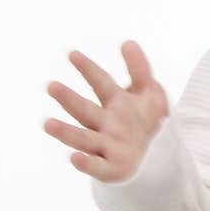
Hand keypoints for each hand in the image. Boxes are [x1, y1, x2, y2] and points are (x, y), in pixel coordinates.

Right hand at [43, 41, 168, 181]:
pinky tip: (73, 158)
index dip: (88, 69)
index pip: (100, 83)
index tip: (72, 54)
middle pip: (84, 110)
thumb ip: (140, 70)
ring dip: (65, 132)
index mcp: (115, 103)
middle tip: (51, 86)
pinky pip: (98, 167)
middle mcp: (106, 124)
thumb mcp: (151, 94)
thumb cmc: (150, 123)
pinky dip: (86, 163)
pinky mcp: (113, 169)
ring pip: (83, 138)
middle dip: (69, 99)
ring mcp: (107, 147)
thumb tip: (128, 41)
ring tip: (47, 124)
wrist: (162, 159)